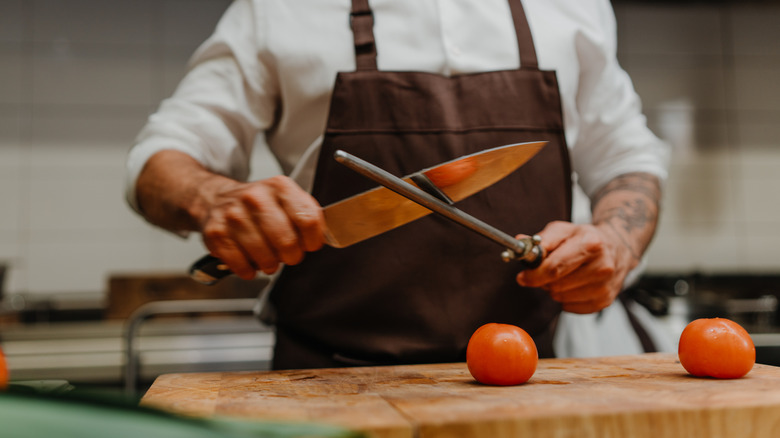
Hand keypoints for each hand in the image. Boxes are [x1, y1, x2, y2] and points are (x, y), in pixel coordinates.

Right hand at [198, 175, 325, 278]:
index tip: (309, 245)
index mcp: (279, 187)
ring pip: (265, 257)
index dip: (313, 240)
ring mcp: (233, 215)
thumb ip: (307, 215)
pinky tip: (249, 260)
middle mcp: (255, 197)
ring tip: (267, 257)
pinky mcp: (216, 234)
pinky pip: (242, 266)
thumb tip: (322, 239)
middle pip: (287, 241)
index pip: (308, 220)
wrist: (217, 199)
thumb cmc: (259, 206)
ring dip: (270, 265)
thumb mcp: (287, 199)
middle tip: (287, 254)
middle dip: (292, 256)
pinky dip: (249, 270)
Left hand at [515, 220, 636, 313]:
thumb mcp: (563, 230)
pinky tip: (574, 285)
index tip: (523, 276)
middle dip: (544, 280)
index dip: (533, 275)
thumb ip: (541, 240)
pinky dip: (566, 299)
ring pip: (561, 298)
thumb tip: (521, 246)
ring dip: (555, 290)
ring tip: (564, 276)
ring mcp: (605, 286)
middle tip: (547, 271)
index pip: (554, 268)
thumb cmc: (586, 238)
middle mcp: (602, 266)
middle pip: (556, 286)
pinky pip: (570, 308)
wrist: (618, 246)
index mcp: (590, 244)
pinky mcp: (605, 301)